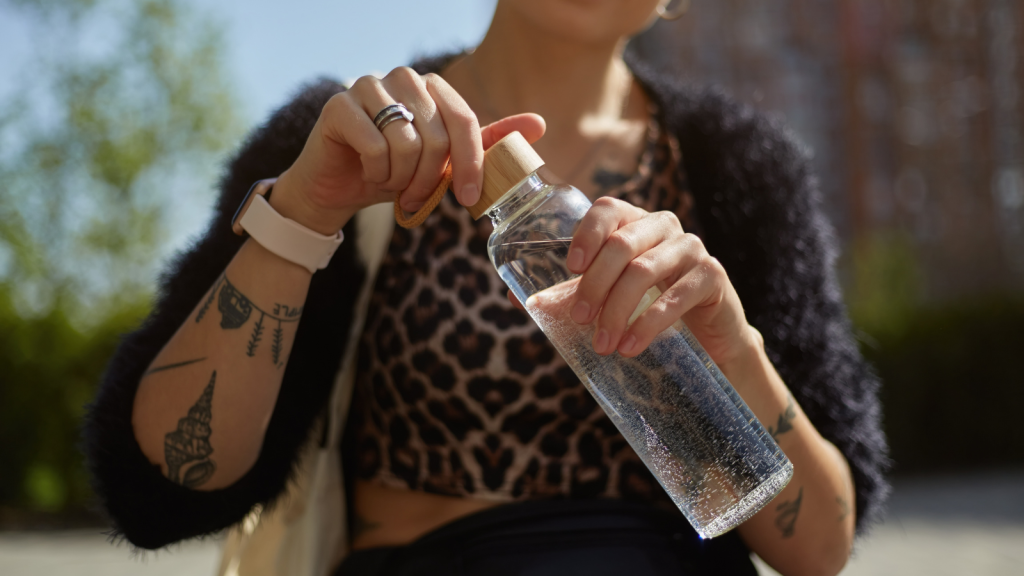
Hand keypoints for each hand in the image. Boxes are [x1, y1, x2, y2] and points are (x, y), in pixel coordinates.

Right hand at [270, 67, 545, 233]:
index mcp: (432, 86)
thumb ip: (485, 142)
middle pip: (437, 136)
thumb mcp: (445, 163)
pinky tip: (367, 172)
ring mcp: (367, 86)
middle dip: (430, 180)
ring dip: (402, 179)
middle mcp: (402, 77)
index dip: (470, 164)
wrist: (337, 188)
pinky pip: (375, 147)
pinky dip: (376, 173)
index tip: (467, 200)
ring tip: (391, 184)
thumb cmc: (394, 172)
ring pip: (406, 143)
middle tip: (416, 198)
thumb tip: (539, 123)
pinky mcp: (338, 105)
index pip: (465, 121)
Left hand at [563, 197, 756, 367]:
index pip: (608, 209)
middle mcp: (663, 226)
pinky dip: (649, 323)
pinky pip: (677, 295)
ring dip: (618, 309)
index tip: (571, 267)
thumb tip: (522, 301)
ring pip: (644, 269)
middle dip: (595, 284)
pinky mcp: (712, 275)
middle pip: (621, 244)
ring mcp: (690, 248)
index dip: (587, 234)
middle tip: (580, 319)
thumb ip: (571, 293)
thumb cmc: (650, 306)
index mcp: (634, 222)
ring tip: (603, 344)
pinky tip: (631, 346)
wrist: (707, 336)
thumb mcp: (608, 296)